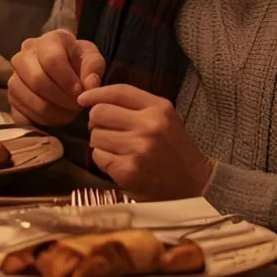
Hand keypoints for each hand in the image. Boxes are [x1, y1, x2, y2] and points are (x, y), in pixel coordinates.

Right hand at [7, 29, 105, 126]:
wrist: (63, 68)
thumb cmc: (78, 62)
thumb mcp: (92, 58)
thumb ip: (93, 68)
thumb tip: (89, 85)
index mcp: (47, 41)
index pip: (51, 60)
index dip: (67, 80)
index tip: (80, 92)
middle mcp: (23, 55)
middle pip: (37, 80)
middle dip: (61, 98)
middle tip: (77, 106)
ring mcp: (14, 77)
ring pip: (28, 98)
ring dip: (52, 112)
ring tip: (69, 113)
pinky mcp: (10, 97)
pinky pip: (20, 113)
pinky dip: (40, 121)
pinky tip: (55, 118)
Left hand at [78, 84, 213, 200]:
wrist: (193, 184)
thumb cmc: (172, 149)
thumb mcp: (163, 118)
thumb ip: (133, 105)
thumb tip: (91, 98)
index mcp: (159, 108)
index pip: (118, 92)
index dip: (95, 93)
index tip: (83, 99)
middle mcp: (149, 126)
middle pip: (99, 113)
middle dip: (97, 122)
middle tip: (107, 131)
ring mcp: (138, 149)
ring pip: (95, 136)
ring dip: (100, 143)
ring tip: (119, 149)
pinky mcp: (128, 170)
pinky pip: (98, 156)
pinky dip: (104, 160)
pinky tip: (120, 163)